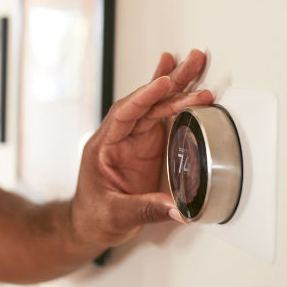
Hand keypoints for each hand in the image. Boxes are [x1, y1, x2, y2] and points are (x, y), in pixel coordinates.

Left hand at [72, 49, 212, 246]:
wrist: (90, 225)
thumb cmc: (93, 217)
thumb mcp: (115, 215)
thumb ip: (146, 209)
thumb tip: (179, 208)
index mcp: (104, 146)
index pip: (124, 114)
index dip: (144, 97)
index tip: (163, 83)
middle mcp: (119, 138)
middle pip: (145, 102)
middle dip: (169, 81)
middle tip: (192, 61)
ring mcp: (134, 141)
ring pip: (156, 106)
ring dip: (178, 86)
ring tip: (196, 63)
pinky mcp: (147, 148)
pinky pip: (163, 118)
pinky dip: (176, 101)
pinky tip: (186, 83)